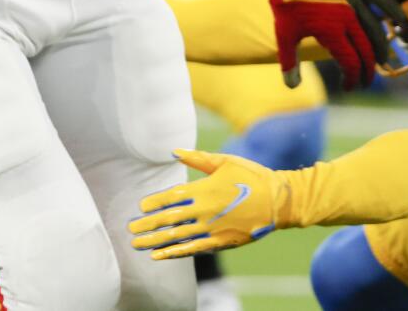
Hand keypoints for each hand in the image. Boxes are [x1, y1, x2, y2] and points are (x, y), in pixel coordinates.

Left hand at [129, 149, 290, 259]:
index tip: (140, 208)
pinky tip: (160, 255)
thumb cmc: (251, 176)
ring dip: (155, 241)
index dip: (154, 203)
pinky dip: (174, 253)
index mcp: (204, 189)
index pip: (171, 197)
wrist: (278, 201)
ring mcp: (212, 229)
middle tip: (130, 229)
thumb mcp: (225, 161)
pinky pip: (193, 249)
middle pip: (169, 219)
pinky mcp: (220, 242)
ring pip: (177, 237)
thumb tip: (174, 151)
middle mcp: (205, 210)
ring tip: (137, 245)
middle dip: (148, 225)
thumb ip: (198, 158)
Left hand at [263, 0, 403, 89]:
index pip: (349, 62)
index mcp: (331, 32)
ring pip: (375, 28)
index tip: (349, 86)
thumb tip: (292, 86)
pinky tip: (400, 18)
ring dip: (381, 47)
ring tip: (383, 60)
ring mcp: (355, 0)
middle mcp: (348, 18)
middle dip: (368, 69)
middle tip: (366, 80)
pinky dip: (391, 8)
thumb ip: (290, 61)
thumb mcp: (283, 33)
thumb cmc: (285, 1)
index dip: (352, 77)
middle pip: (365, 49)